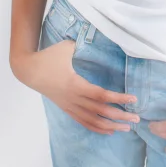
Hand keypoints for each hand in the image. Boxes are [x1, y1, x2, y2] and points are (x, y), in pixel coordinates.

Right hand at [10, 42, 139, 134]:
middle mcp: (74, 99)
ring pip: (93, 121)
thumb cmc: (47, 58)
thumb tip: (93, 35)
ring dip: (111, 126)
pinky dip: (97, 128)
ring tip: (127, 128)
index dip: (118, 99)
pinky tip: (109, 131)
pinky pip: (84, 122)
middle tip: (137, 118)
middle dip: (120, 116)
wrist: (28, 71)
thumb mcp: (65, 47)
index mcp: (75, 85)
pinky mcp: (67, 109)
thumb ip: (80, 44)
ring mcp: (70, 106)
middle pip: (101, 112)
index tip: (133, 99)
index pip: (101, 96)